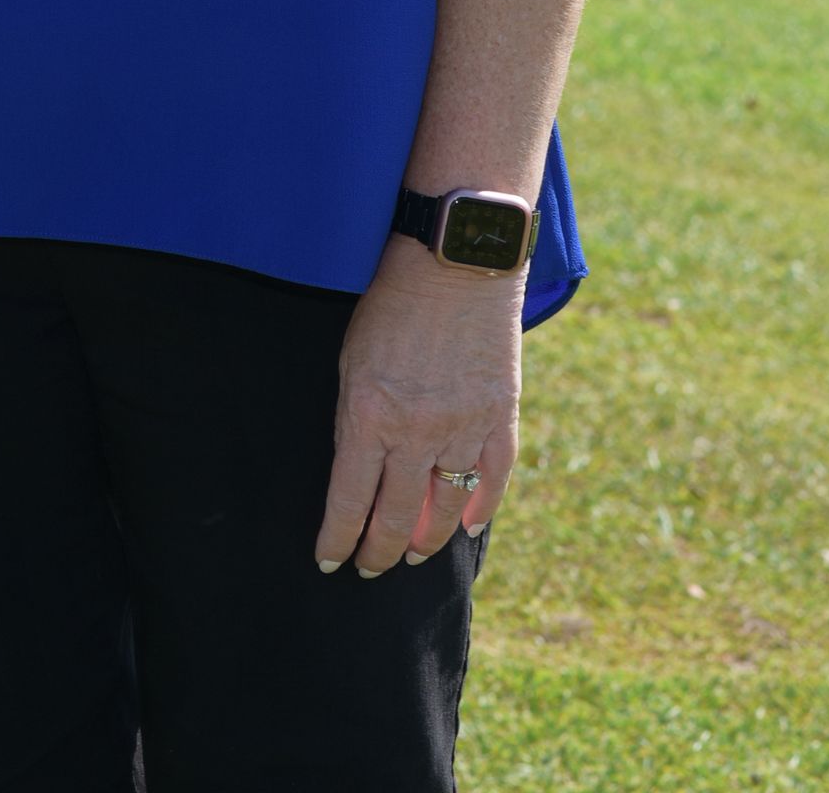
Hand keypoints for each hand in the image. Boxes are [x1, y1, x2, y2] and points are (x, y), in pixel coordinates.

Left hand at [315, 241, 522, 576]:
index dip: (337, 541)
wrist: (454, 261)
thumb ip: (354, 419)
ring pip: (444, 510)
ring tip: (414, 552)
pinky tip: (466, 526)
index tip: (329, 562)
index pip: (348, 502)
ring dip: (426, 539)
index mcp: (369, 416)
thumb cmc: (392, 304)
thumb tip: (358, 475)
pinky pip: (492, 480)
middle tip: (371, 567)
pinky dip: (481, 509)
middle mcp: (416, 432)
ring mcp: (462, 427)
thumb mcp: (352, 360)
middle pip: (396, 518)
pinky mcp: (499, 416)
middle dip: (379, 552)